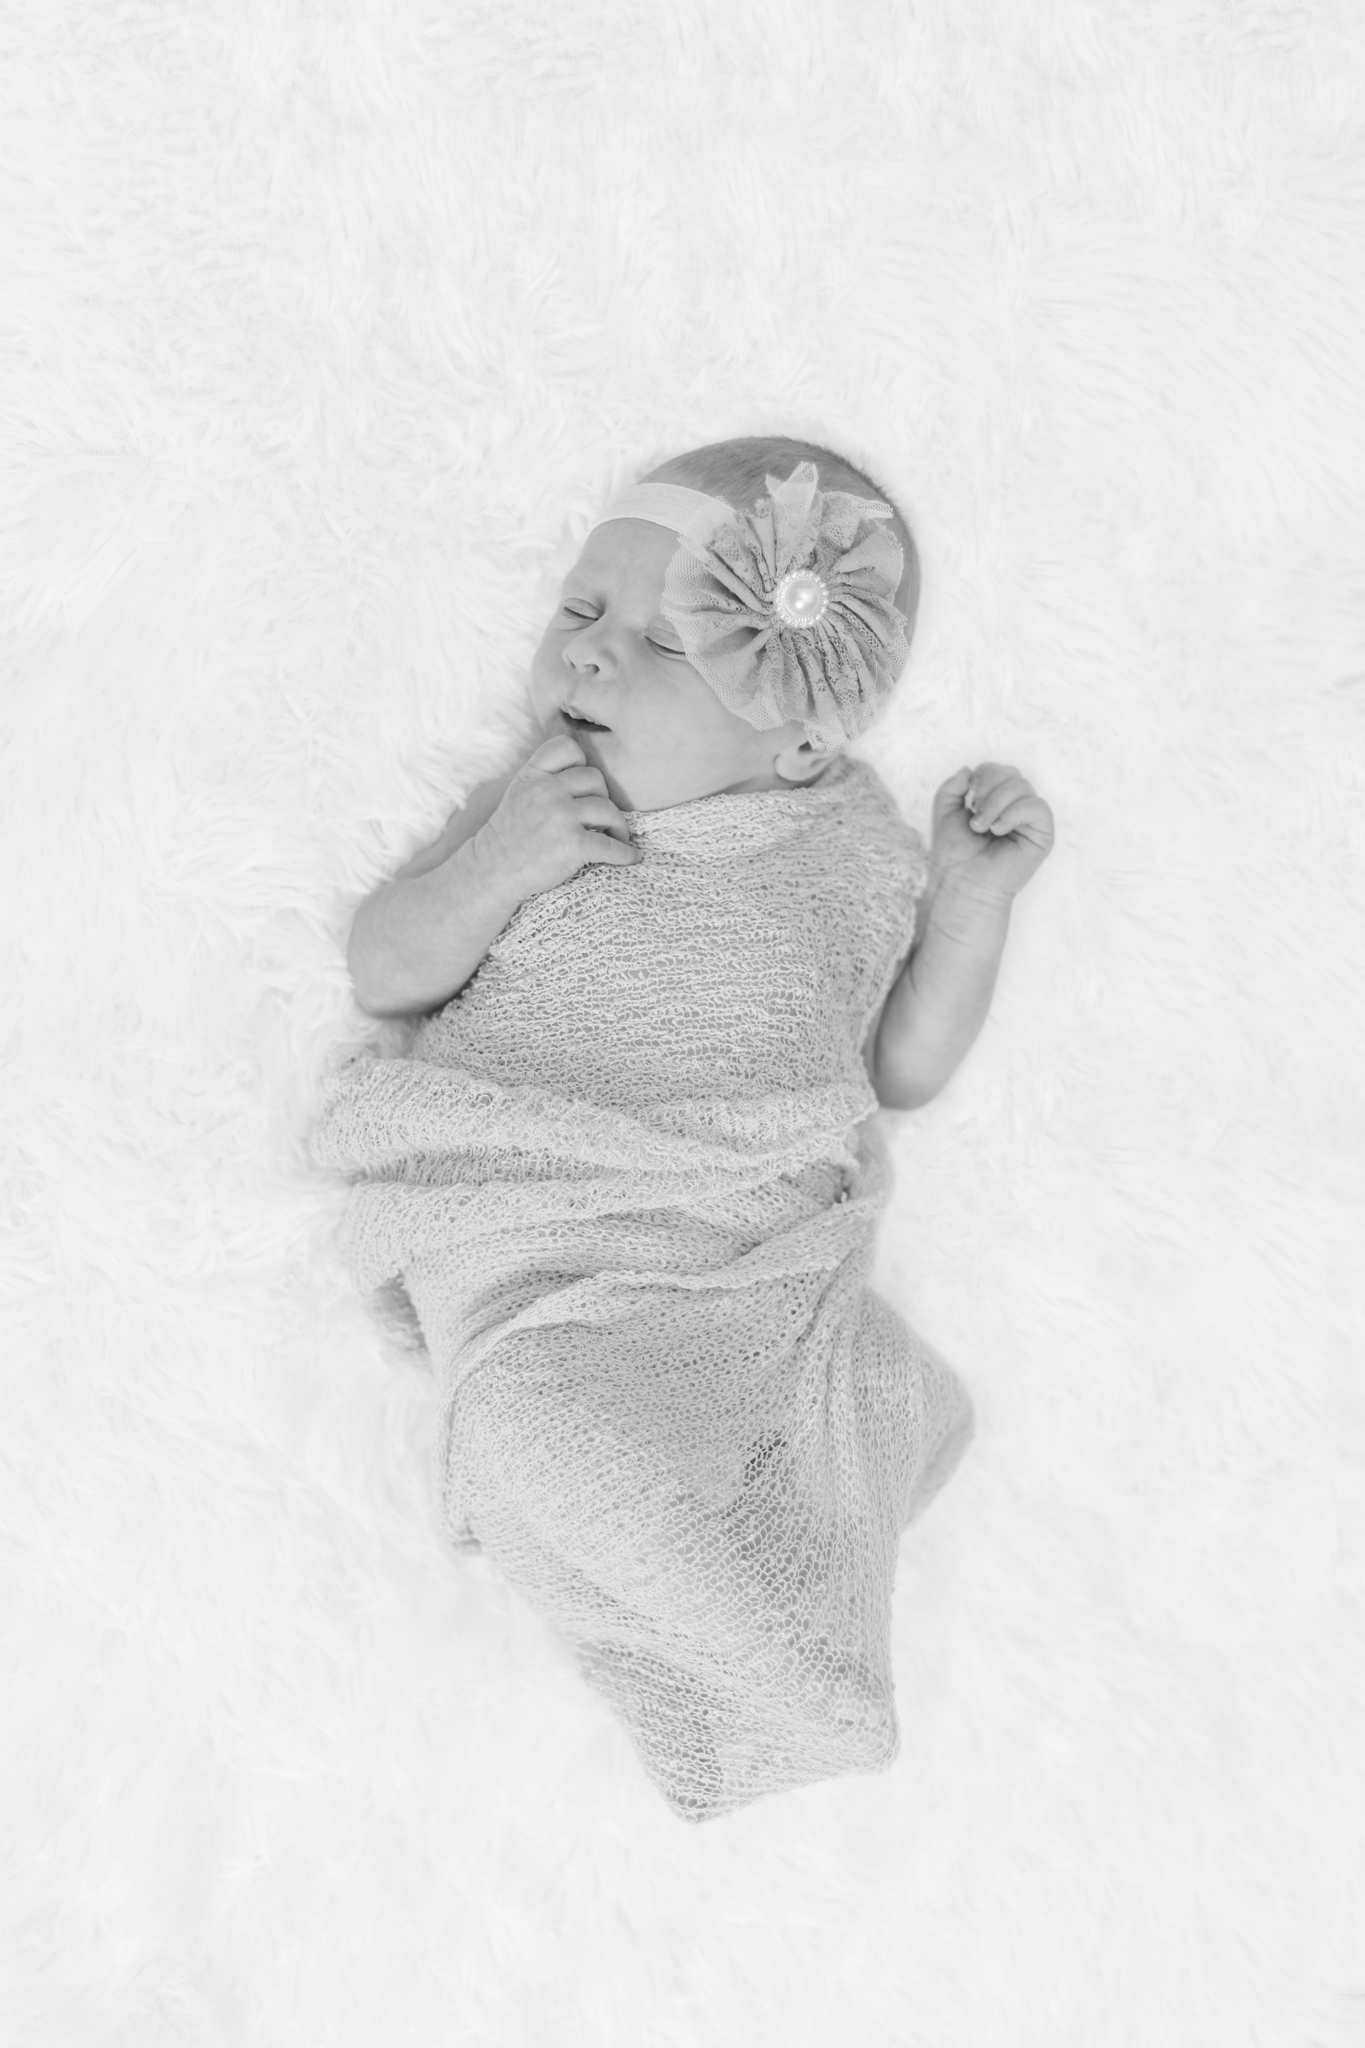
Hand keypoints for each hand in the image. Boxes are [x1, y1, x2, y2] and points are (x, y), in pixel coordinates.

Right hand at [471, 735, 642, 902]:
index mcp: (533, 775)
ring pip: (608, 809)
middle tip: (601, 817)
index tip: (583, 785)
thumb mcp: (519, 792)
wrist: (493, 871)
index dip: (581, 763)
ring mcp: (560, 816)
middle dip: (602, 798)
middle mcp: (547, 790)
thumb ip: (545, 777)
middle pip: (596, 779)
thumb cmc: (511, 835)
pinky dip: (625, 853)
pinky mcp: (573, 844)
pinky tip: (630, 857)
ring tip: (616, 836)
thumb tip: (588, 774)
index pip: (567, 747)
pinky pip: (612, 845)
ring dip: (619, 826)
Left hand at [929, 761, 1054, 902]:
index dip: (983, 776)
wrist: (963, 882)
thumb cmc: (955, 854)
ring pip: (1023, 786)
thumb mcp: (944, 812)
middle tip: (975, 814)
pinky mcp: (1043, 835)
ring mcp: (1030, 820)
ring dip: (997, 802)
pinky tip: (998, 830)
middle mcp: (1015, 807)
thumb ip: (951, 788)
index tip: (968, 797)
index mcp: (995, 801)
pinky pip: (1038, 807)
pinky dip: (1014, 813)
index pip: (998, 769)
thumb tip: (967, 769)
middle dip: (989, 787)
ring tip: (982, 826)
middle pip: (1012, 773)